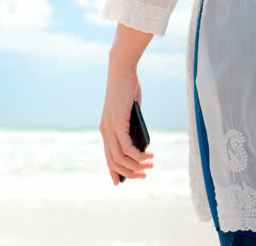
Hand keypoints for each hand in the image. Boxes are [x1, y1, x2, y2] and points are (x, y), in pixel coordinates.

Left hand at [99, 59, 153, 185]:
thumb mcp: (131, 114)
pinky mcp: (117, 124)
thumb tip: (141, 147)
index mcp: (106, 130)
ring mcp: (109, 129)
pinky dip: (137, 156)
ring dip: (136, 166)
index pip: (107, 156)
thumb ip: (133, 129)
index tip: (118, 183)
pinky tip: (148, 157)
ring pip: (120, 157)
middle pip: (114, 161)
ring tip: (150, 166)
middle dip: (129, 173)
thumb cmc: (128, 91)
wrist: (122, 72)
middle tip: (145, 175)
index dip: (113, 171)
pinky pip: (126, 148)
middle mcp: (105, 132)